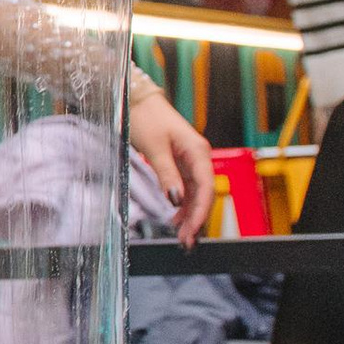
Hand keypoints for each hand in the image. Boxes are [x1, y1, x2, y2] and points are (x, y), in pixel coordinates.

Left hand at [131, 80, 215, 243]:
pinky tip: (176, 220)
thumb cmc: (146, 119)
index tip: (191, 232)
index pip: (206, 188)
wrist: (138, 100)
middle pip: (203, 194)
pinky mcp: (181, 163)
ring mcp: (191, 160)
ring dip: (189, 215)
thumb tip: (175, 200)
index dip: (200, 213)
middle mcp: (199, 157)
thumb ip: (166, 174)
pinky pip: (186, 188)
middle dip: (196, 219)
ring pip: (195, 194)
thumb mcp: (155, 148)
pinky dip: (182, 205)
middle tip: (185, 243)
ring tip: (181, 237)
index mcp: (198, 151)